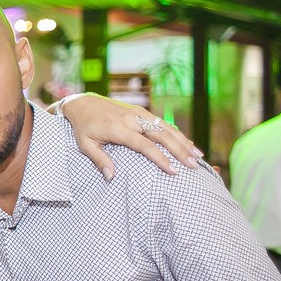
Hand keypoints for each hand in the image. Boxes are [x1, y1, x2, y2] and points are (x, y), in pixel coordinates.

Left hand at [60, 94, 201, 180]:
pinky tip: (187, 143)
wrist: (83, 103)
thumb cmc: (84, 128)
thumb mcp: (85, 144)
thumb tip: (111, 177)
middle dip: (179, 150)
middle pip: (161, 135)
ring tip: (197, 156)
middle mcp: (131, 119)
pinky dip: (176, 133)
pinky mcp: (140, 111)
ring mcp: (138, 113)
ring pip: (165, 127)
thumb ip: (99, 160)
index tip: (173, 170)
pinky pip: (161, 123)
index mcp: (118, 129)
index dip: (160, 158)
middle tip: (193, 164)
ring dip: (183, 141)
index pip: (144, 145)